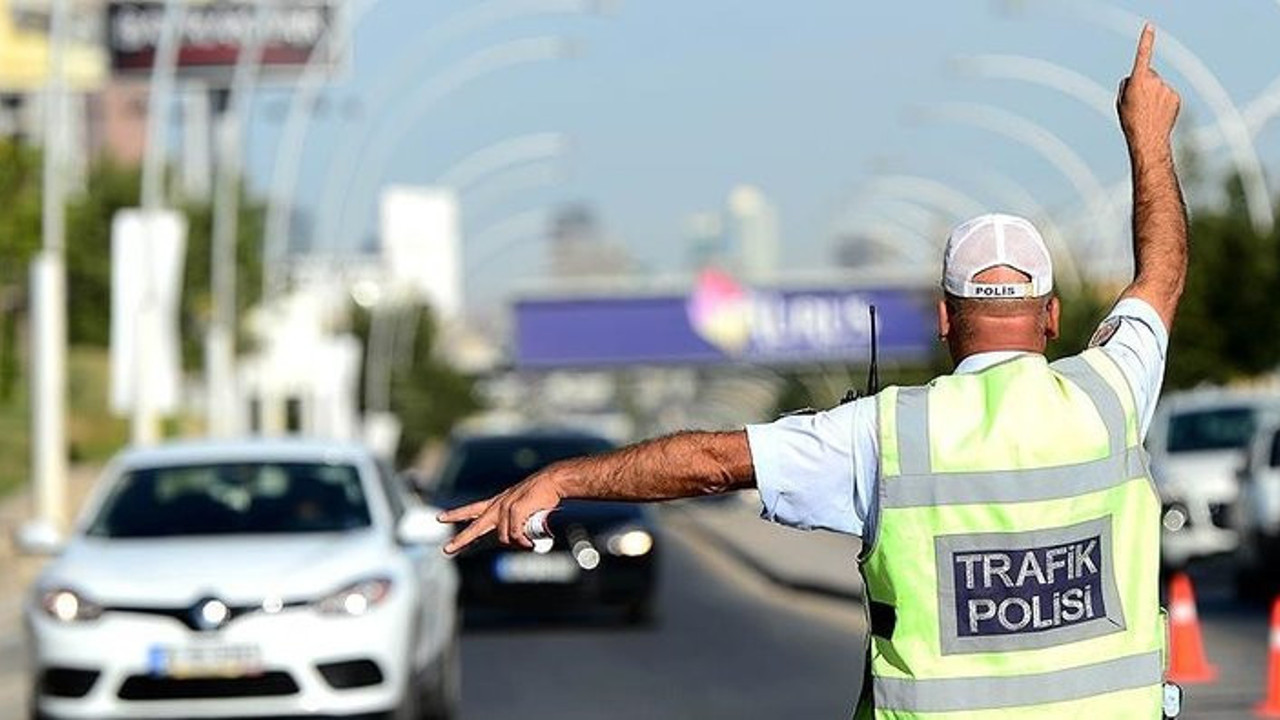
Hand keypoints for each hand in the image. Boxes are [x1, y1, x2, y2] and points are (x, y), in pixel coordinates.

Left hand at [437, 469, 563, 554]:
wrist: (553, 481)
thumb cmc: (541, 494)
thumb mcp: (523, 508)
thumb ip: (515, 522)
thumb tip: (513, 541)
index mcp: (497, 503)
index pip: (472, 509)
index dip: (456, 514)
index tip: (440, 517)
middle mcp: (498, 506)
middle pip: (475, 526)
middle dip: (460, 540)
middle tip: (446, 550)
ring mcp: (505, 507)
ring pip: (503, 537)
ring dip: (515, 544)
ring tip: (528, 544)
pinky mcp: (515, 509)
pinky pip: (515, 534)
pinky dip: (522, 542)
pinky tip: (529, 543)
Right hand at [1117, 23, 1180, 153]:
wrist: (1149, 139)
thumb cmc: (1131, 122)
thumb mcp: (1121, 102)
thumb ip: (1127, 86)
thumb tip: (1134, 79)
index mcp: (1138, 81)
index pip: (1143, 56)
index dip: (1146, 40)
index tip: (1150, 26)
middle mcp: (1154, 81)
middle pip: (1149, 75)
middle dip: (1144, 84)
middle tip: (1139, 103)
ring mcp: (1167, 88)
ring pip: (1158, 86)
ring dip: (1153, 95)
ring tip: (1149, 112)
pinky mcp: (1175, 96)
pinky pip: (1167, 94)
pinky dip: (1163, 101)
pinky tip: (1158, 114)